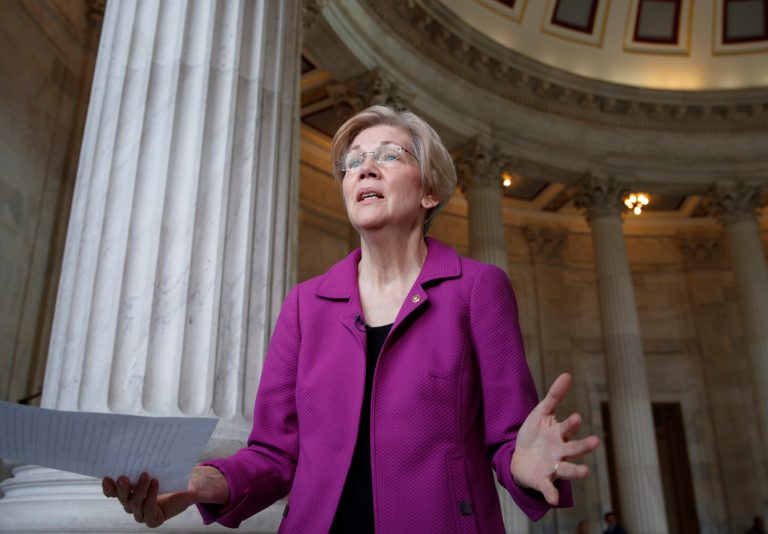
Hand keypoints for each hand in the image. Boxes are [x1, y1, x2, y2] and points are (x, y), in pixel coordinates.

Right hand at [102, 466, 227, 526]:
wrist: (190, 486)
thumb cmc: (170, 474)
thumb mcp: (155, 466)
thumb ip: (144, 461)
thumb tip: (138, 441)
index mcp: (128, 492)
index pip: (112, 492)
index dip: (108, 486)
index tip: (107, 476)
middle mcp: (131, 504)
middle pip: (121, 497)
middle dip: (121, 487)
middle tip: (123, 477)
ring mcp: (141, 513)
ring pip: (134, 503)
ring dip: (139, 489)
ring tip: (146, 475)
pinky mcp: (152, 519)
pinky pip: (148, 509)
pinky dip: (151, 495)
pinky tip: (156, 483)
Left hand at [510, 373, 599, 505]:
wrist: (518, 457)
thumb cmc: (535, 434)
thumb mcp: (541, 413)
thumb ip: (554, 396)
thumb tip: (567, 374)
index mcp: (560, 434)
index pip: (568, 428)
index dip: (571, 424)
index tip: (577, 418)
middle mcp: (560, 451)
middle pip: (574, 449)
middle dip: (583, 446)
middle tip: (595, 442)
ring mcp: (553, 467)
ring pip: (567, 469)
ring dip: (576, 471)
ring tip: (585, 472)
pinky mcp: (542, 480)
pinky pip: (547, 488)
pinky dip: (550, 494)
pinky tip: (553, 500)